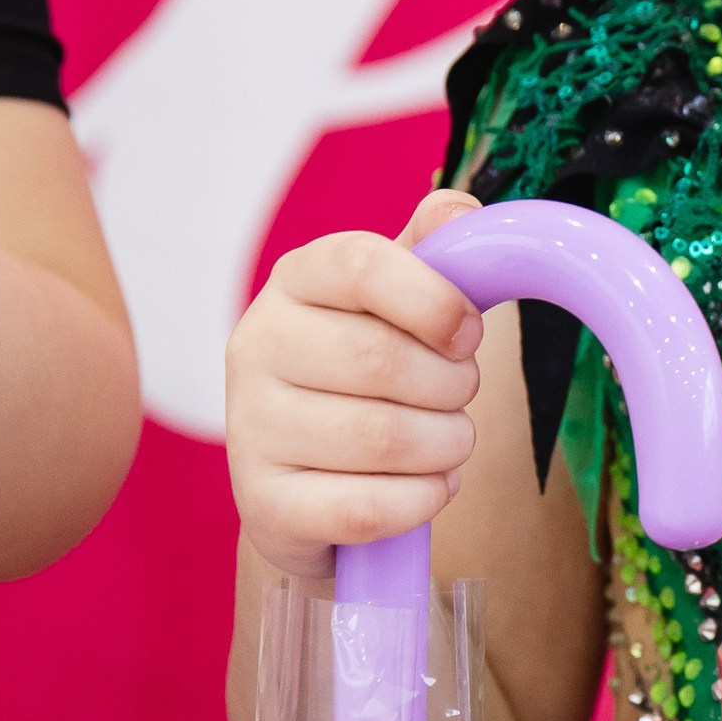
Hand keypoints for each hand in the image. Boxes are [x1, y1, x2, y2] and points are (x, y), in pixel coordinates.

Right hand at [226, 187, 484, 580]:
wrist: (309, 484)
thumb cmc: (368, 379)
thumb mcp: (397, 304)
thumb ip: (433, 252)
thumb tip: (460, 212)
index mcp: (296, 281)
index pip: (361, 265)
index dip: (434, 300)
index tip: (470, 334)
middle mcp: (257, 345)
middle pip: (381, 360)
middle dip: (451, 386)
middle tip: (460, 395)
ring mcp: (250, 426)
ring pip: (382, 440)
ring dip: (446, 446)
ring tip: (448, 443)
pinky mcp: (264, 503)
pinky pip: (367, 508)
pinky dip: (421, 500)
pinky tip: (428, 487)